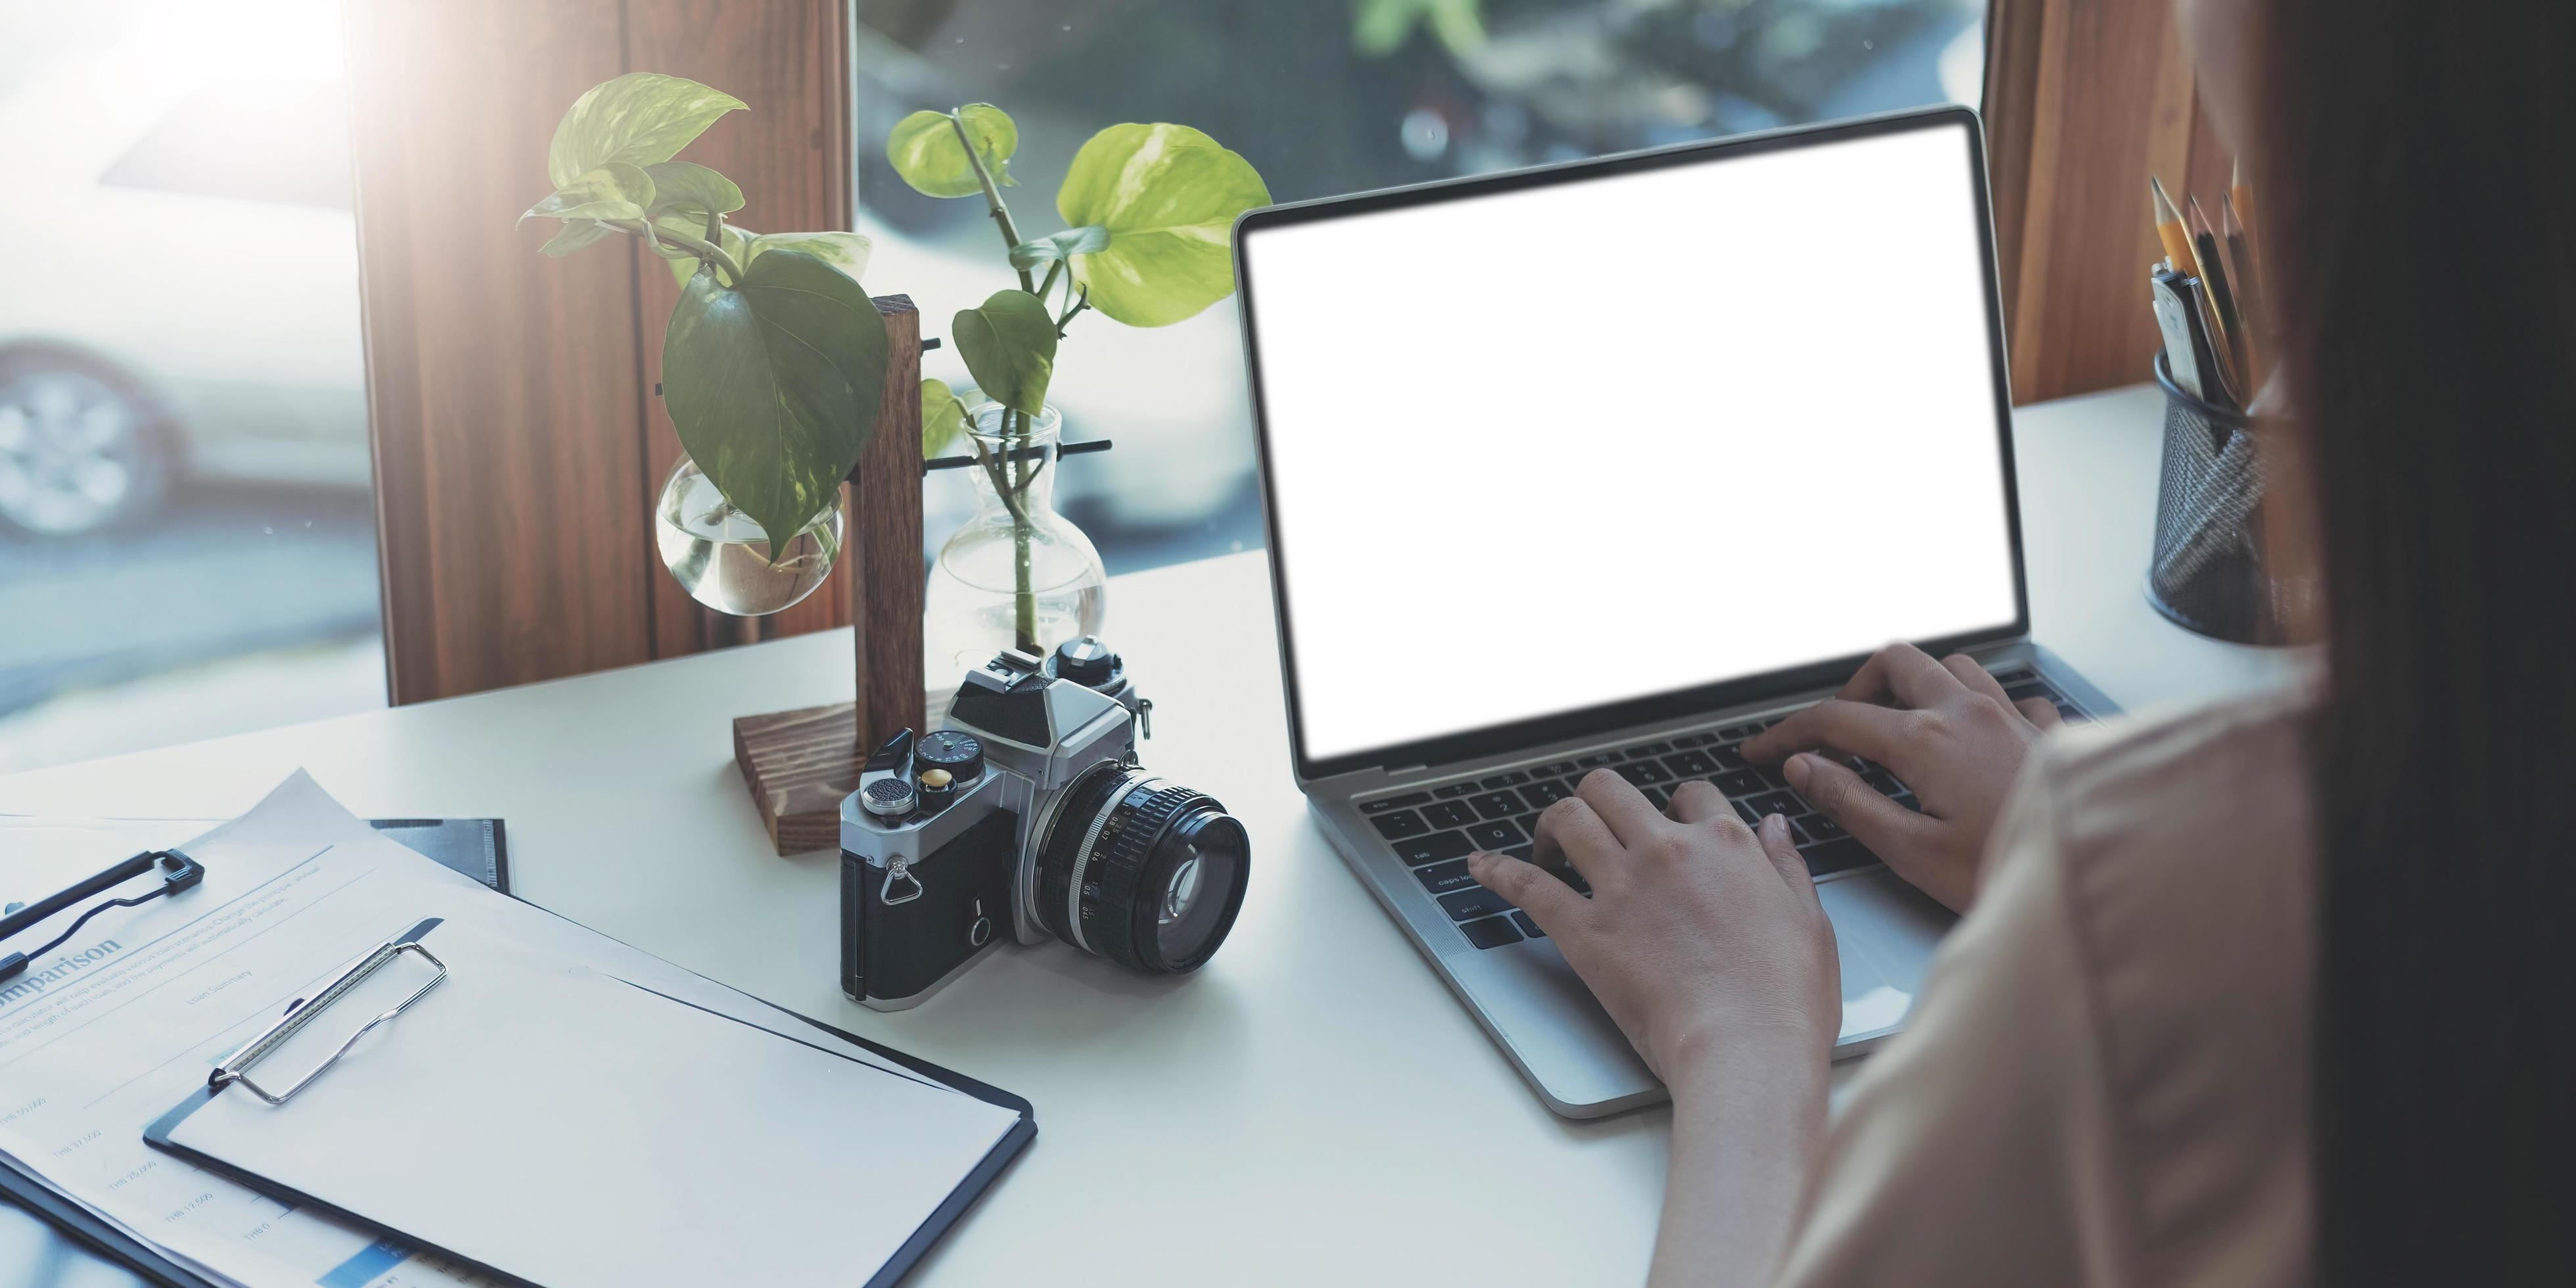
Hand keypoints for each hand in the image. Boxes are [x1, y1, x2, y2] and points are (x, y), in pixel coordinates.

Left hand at [1466, 769, 1839, 1084]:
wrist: (1746, 1049)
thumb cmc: (1785, 1001)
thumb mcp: (1809, 920)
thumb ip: (1785, 865)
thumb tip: (1772, 826)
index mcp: (1726, 845)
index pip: (1690, 794)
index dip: (1675, 806)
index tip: (1667, 823)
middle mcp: (1668, 851)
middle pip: (1614, 790)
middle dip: (1599, 798)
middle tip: (1595, 822)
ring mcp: (1622, 887)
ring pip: (1569, 818)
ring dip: (1552, 823)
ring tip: (1547, 841)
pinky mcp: (1585, 930)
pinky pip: (1527, 886)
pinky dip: (1497, 870)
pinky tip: (1480, 866)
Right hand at [1742, 642, 2060, 913]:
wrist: (2088, 883)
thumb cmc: (2005, 874)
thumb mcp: (1911, 851)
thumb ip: (1850, 801)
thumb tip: (1803, 768)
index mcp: (1927, 740)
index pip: (1835, 720)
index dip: (1788, 733)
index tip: (1762, 751)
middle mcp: (1968, 712)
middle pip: (1894, 663)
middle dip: (1854, 691)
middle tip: (1835, 735)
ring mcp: (2011, 716)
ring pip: (1950, 667)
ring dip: (1914, 686)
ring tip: (1896, 728)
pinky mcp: (2045, 734)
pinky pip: (2006, 694)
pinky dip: (1977, 706)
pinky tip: (1972, 738)